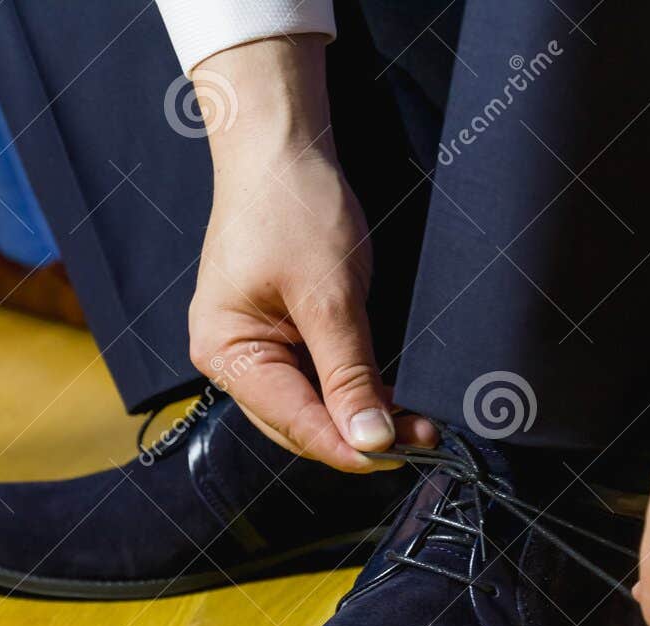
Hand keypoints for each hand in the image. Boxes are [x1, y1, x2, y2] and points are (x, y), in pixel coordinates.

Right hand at [186, 39, 433, 470]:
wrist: (280, 145)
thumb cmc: (292, 207)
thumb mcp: (330, 297)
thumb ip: (350, 375)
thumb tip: (371, 440)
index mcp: (226, 354)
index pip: (295, 423)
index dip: (349, 447)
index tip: (402, 456)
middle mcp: (232, 360)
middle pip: (300, 424)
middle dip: (359, 437)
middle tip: (423, 439)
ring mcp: (253, 349)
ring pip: (311, 407)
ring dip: (361, 418)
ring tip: (417, 423)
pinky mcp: (278, 335)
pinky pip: (315, 380)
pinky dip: (352, 392)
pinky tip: (390, 400)